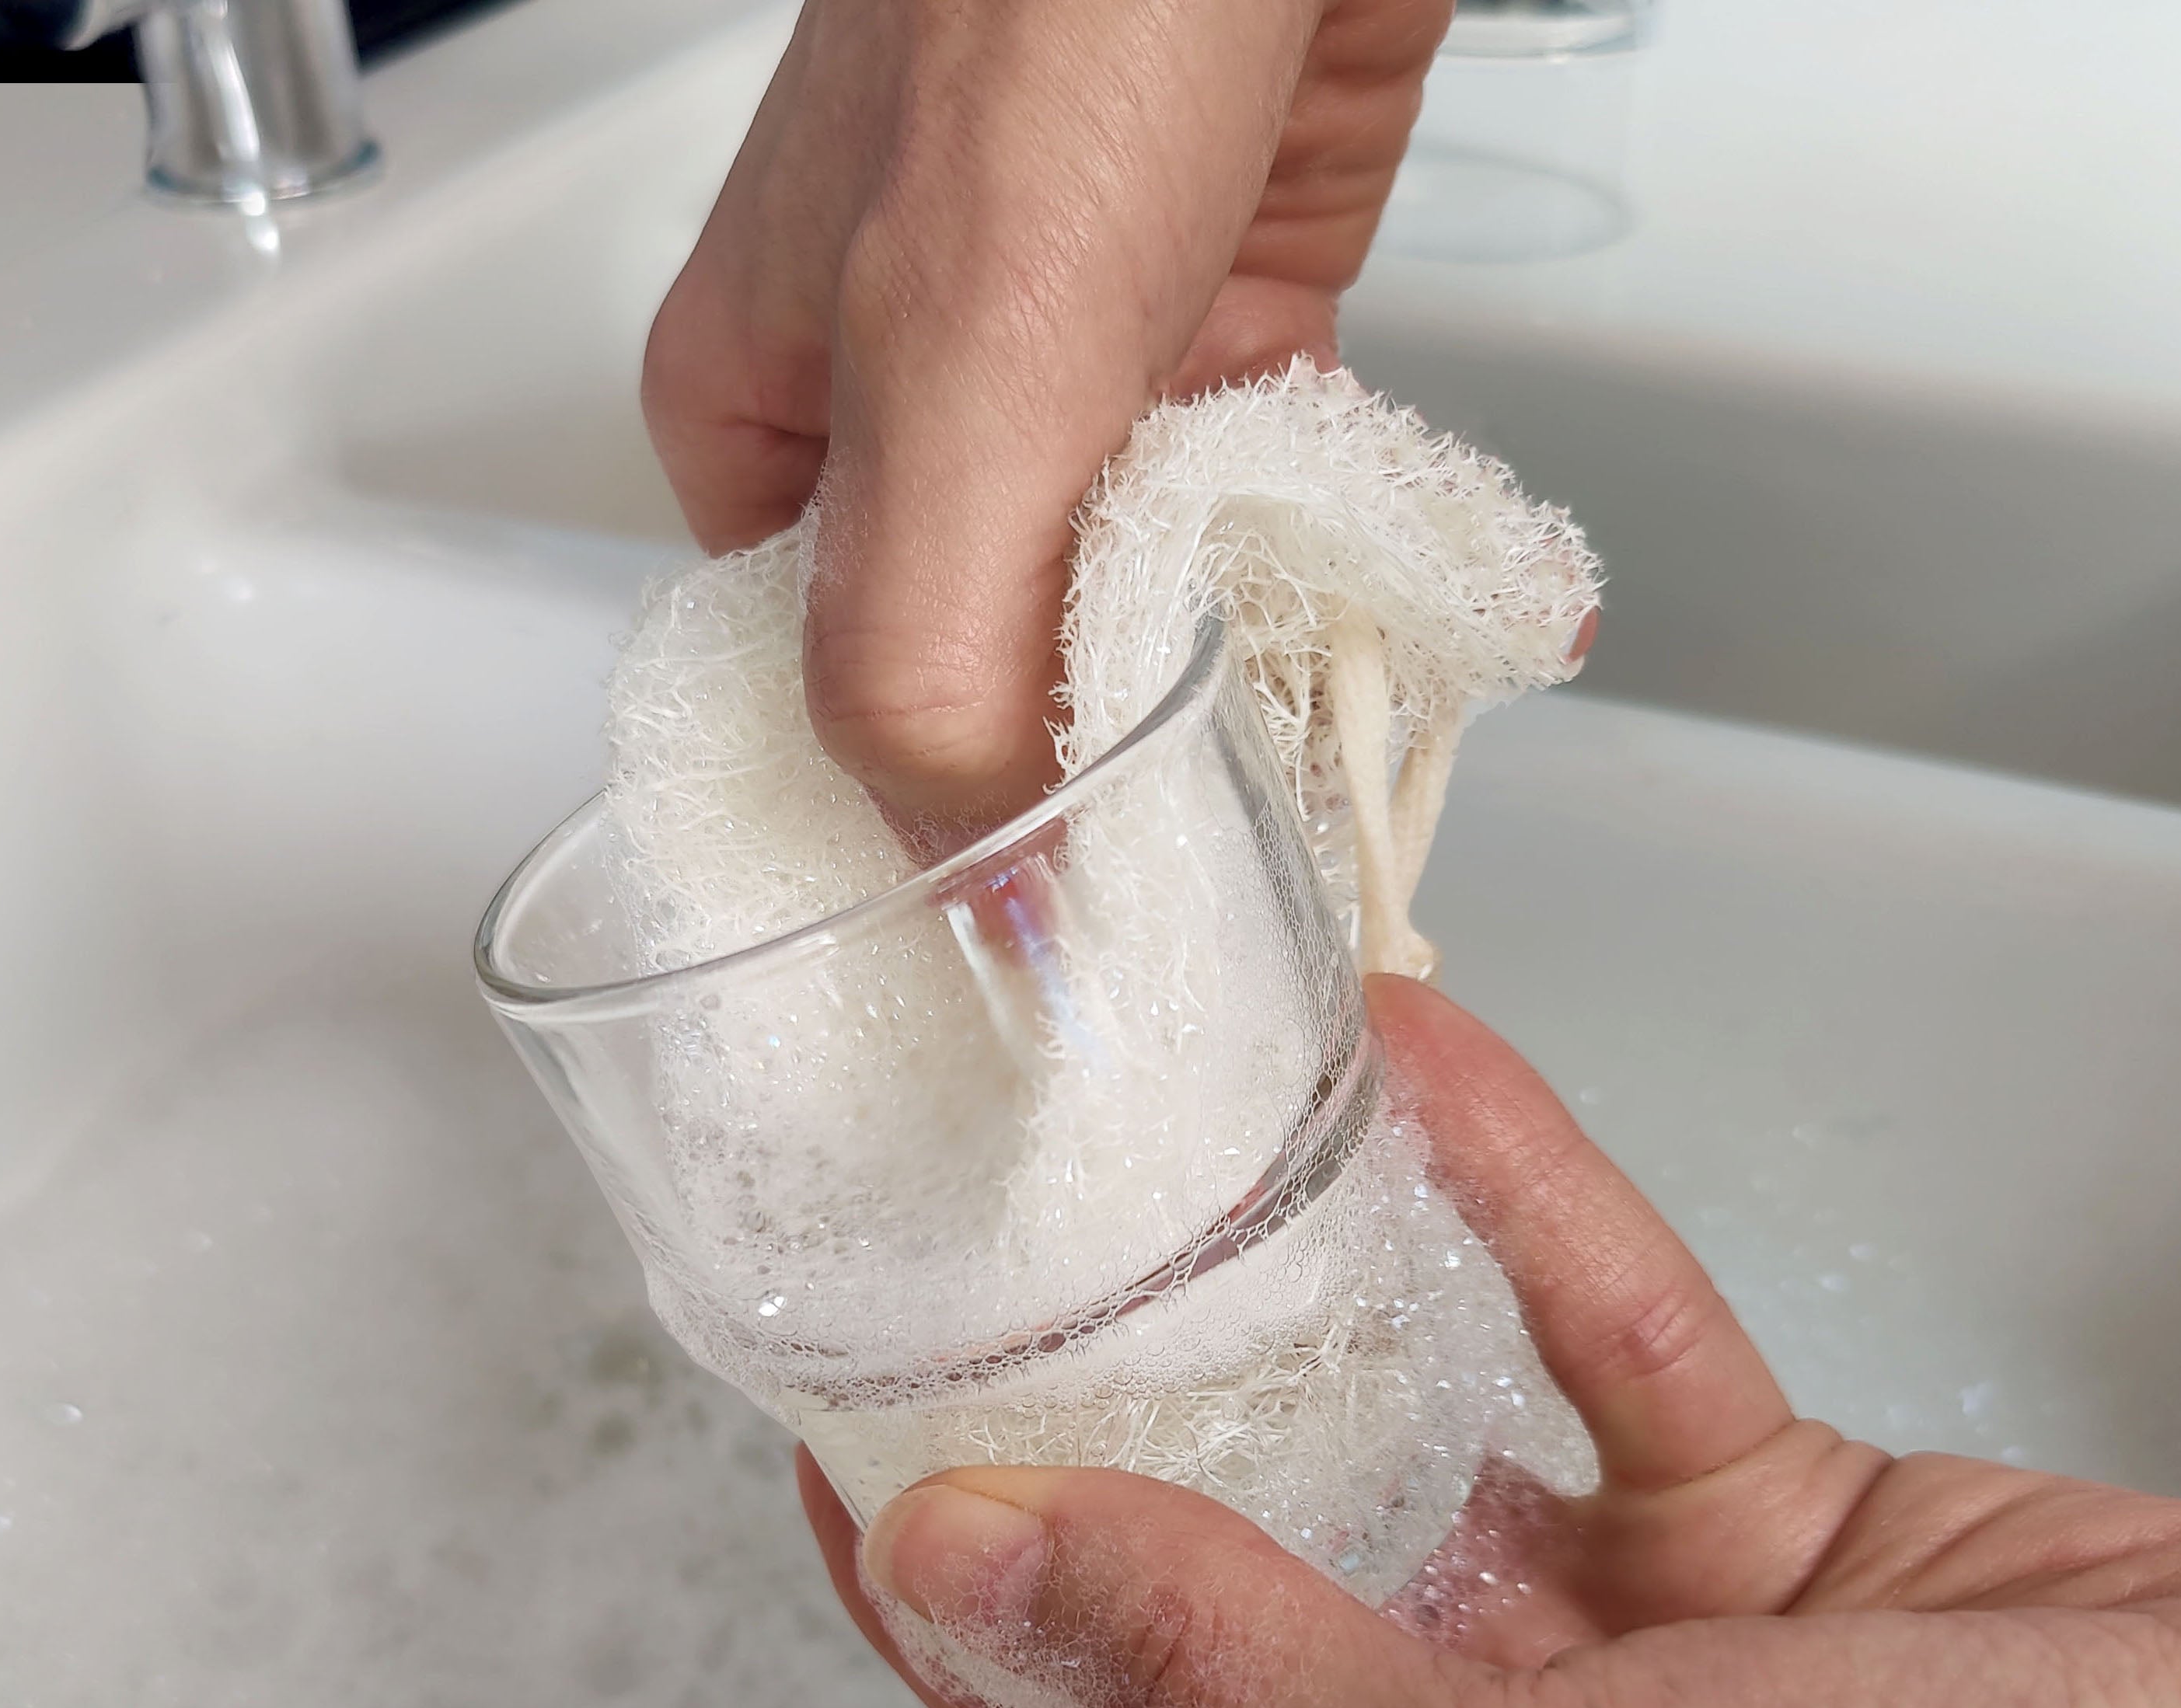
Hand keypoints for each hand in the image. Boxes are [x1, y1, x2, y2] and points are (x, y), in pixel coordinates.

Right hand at [642, 0, 1453, 829]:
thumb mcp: (958, 361)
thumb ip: (927, 638)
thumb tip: (975, 869)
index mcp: (762, 420)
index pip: (824, 704)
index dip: (942, 831)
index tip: (1072, 925)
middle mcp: (906, 406)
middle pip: (994, 665)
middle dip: (1112, 769)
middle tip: (1233, 870)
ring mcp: (1071, 364)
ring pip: (1141, 596)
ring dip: (1245, 682)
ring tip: (1343, 778)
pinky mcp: (1222, 310)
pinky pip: (1264, 496)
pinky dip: (1336, 564)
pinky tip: (1419, 627)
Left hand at [798, 976, 2180, 1707]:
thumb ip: (1246, 1694)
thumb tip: (976, 1569)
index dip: (941, 1571)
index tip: (834, 1405)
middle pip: (1227, 1563)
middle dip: (1114, 1403)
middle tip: (991, 1227)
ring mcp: (1618, 1657)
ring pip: (1409, 1422)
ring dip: (1315, 1273)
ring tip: (1187, 1123)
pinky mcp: (1750, 1526)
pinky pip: (1588, 1334)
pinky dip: (1515, 1205)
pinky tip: (1425, 1075)